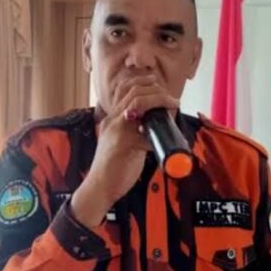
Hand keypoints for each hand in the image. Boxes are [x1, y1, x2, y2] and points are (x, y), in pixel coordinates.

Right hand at [70, 74, 178, 227]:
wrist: (98, 188)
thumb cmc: (112, 168)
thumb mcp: (121, 142)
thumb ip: (134, 131)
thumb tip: (156, 125)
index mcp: (112, 118)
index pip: (124, 87)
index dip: (143, 82)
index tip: (159, 86)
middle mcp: (112, 120)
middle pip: (133, 91)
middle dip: (156, 90)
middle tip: (171, 98)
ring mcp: (116, 131)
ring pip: (138, 102)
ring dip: (159, 101)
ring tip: (173, 105)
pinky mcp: (123, 145)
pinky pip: (145, 134)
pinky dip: (159, 136)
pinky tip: (167, 141)